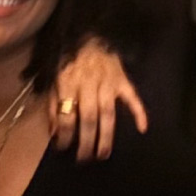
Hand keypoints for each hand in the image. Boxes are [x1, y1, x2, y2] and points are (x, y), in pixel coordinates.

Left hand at [51, 37, 147, 160]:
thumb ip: (52, 105)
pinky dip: (139, 113)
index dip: (65, 134)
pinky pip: (133, 97)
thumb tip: (55, 133)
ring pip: (108, 113)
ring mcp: (108, 82)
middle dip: (87, 141)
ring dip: (107, 136)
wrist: (88, 36)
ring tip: (103, 154)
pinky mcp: (123, 80)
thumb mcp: (53, 80)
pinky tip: (143, 129)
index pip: (67, 114)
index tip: (63, 149)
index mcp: (69, 83)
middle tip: (85, 159)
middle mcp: (89, 84)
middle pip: (89, 117)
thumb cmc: (68, 61)